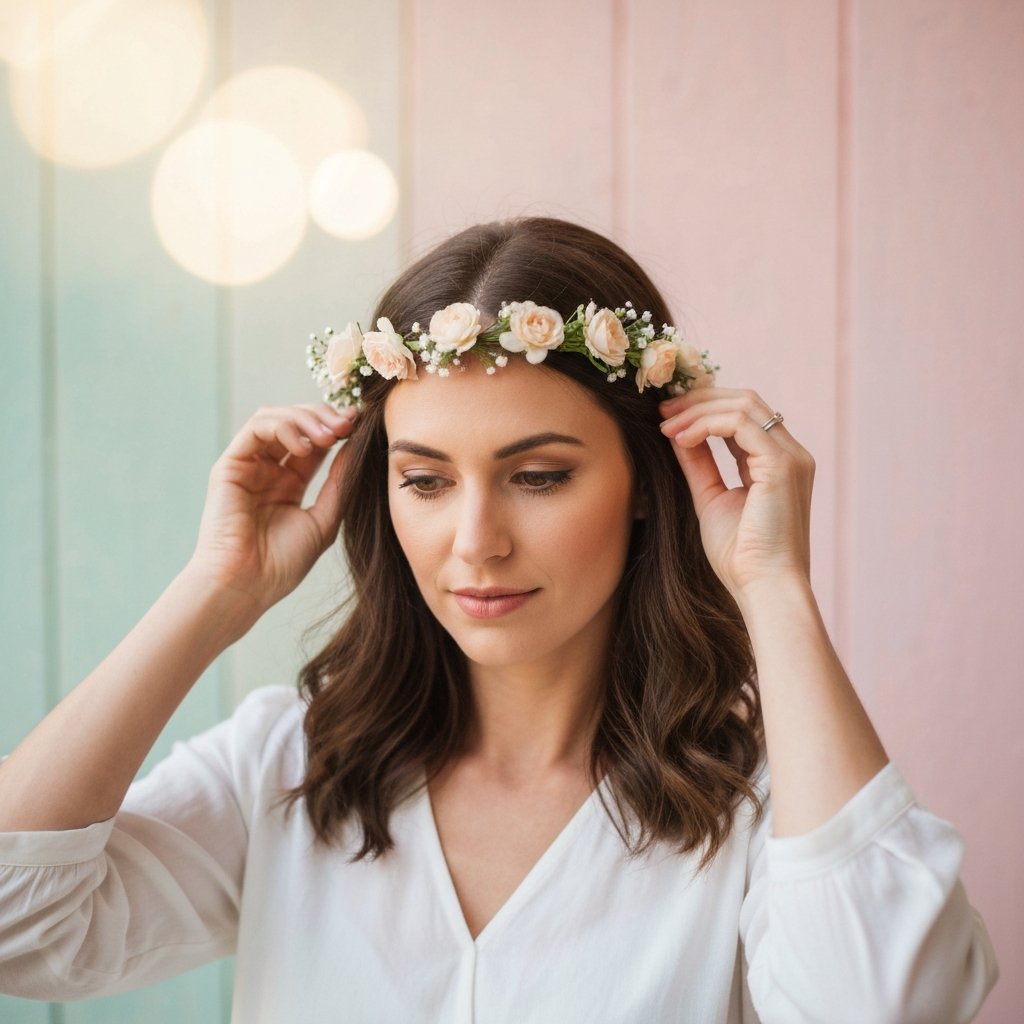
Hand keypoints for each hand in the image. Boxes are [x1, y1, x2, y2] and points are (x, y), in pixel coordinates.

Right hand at [187, 403, 357, 622]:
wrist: (246, 586)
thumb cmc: (282, 564)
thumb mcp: (324, 519)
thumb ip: (339, 483)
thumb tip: (356, 446)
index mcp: (289, 483)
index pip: (315, 441)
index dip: (338, 427)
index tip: (362, 423)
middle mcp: (267, 469)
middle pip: (296, 422)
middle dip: (325, 417)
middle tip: (348, 424)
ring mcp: (248, 466)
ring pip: (276, 417)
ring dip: (307, 419)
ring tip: (330, 435)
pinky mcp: (229, 465)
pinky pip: (257, 428)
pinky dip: (284, 427)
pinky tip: (306, 447)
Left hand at [659, 388, 814, 600]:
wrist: (763, 588)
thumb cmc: (741, 557)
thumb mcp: (711, 498)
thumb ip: (699, 464)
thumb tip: (677, 433)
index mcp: (778, 463)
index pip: (743, 417)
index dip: (704, 410)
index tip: (667, 418)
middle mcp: (791, 454)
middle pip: (745, 401)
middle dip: (699, 400)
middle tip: (662, 410)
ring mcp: (790, 457)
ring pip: (743, 405)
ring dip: (697, 410)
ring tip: (666, 425)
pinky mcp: (781, 465)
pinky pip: (740, 423)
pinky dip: (705, 424)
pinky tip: (680, 438)